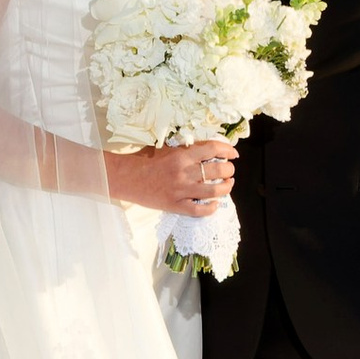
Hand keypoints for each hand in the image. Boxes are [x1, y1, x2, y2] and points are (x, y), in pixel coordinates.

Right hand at [110, 140, 236, 214]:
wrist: (126, 177)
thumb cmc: (145, 160)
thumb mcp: (167, 147)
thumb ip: (186, 148)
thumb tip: (208, 149)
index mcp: (182, 155)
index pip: (213, 149)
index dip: (227, 151)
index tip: (233, 154)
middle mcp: (184, 173)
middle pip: (218, 170)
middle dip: (229, 170)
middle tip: (229, 170)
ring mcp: (181, 191)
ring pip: (213, 191)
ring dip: (226, 187)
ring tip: (228, 184)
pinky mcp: (175, 206)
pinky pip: (199, 210)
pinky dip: (211, 208)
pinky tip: (215, 205)